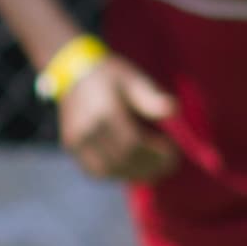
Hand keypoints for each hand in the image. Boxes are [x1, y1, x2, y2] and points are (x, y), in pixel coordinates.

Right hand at [58, 54, 180, 183]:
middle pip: (122, 159)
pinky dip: (117, 173)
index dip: (154, 154)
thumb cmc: (109, 75)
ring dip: (135, 174)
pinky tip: (133, 168)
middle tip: (169, 165)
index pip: (132, 143)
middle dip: (149, 166)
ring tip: (155, 169)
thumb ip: (151, 98)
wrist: (72, 72)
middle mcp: (87, 130)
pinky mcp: (72, 147)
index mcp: (104, 111)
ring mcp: (76, 141)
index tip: (173, 152)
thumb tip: (174, 111)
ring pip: (109, 170)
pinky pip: (96, 170)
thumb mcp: (132, 79)